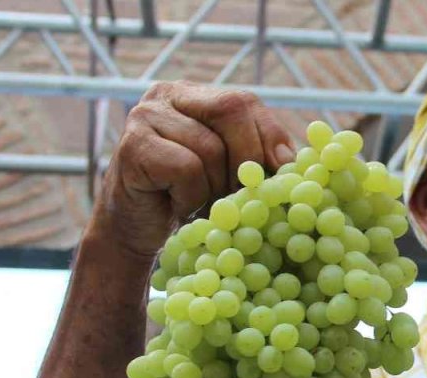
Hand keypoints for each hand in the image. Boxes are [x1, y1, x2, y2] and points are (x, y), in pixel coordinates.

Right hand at [89, 81, 294, 260]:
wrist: (133, 233)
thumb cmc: (187, 200)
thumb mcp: (228, 173)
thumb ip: (258, 157)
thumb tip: (294, 161)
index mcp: (195, 94)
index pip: (245, 101)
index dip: (269, 136)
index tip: (284, 172)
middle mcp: (167, 95)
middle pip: (231, 111)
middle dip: (248, 160)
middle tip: (243, 195)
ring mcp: (144, 116)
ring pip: (211, 147)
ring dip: (215, 188)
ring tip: (203, 205)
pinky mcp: (132, 145)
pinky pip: (186, 168)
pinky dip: (192, 196)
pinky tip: (178, 205)